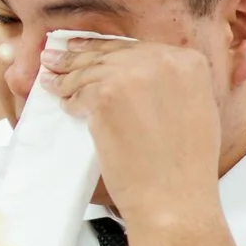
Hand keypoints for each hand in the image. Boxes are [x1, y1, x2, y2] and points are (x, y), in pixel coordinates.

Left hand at [42, 39, 221, 230]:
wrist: (174, 198)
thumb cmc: (184, 166)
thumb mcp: (195, 109)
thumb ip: (170, 83)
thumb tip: (137, 74)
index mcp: (189, 62)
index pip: (138, 48)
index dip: (108, 48)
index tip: (88, 47)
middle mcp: (163, 61)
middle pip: (110, 53)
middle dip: (79, 55)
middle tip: (56, 58)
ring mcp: (132, 76)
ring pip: (89, 70)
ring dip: (67, 77)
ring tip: (51, 79)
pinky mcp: (106, 97)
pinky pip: (79, 92)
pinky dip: (69, 100)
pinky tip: (65, 104)